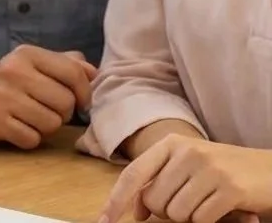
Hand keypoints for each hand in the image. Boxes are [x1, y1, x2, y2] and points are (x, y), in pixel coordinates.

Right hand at [0, 45, 96, 149]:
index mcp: (26, 54)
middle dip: (62, 113)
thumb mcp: (33, 65)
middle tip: (46, 110)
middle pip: (65, 103)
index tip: (80, 101)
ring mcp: (1, 96)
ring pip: (51, 123)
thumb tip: (94, 72)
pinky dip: (29, 139)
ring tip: (30, 119)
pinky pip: (32, 139)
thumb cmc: (9, 84)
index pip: (73, 73)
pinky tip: (17, 128)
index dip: (84, 92)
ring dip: (45, 127)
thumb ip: (65, 64)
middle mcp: (13, 71)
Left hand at [101, 134, 271, 222]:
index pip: (134, 174)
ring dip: (190, 217)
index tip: (103, 220)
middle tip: (191, 202)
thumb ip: (160, 182)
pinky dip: (209, 221)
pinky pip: (201, 219)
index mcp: (171, 143)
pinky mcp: (230, 188)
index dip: (116, 199)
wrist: (270, 169)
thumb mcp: (188, 168)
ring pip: (176, 213)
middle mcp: (187, 151)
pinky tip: (224, 208)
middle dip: (167, 212)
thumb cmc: (224, 171)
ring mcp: (209, 168)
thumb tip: (137, 210)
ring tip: (209, 202)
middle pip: (154, 200)